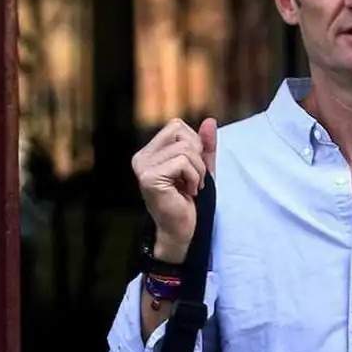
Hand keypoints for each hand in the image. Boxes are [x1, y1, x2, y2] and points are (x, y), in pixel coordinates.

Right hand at [132, 117, 217, 261]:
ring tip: (192, 187)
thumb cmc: (191, 201)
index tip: (194, 169)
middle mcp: (141, 157)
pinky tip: (188, 192)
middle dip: (197, 155)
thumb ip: (205, 145)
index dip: (194, 144)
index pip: (177, 126)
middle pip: (180, 132)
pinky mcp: (149, 178)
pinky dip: (194, 177)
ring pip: (184, 149)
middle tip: (194, 179)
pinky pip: (183, 162)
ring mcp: (143, 167)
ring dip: (198, 170)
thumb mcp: (202, 168)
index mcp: (150, 152)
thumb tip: (210, 120)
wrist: (182, 231)